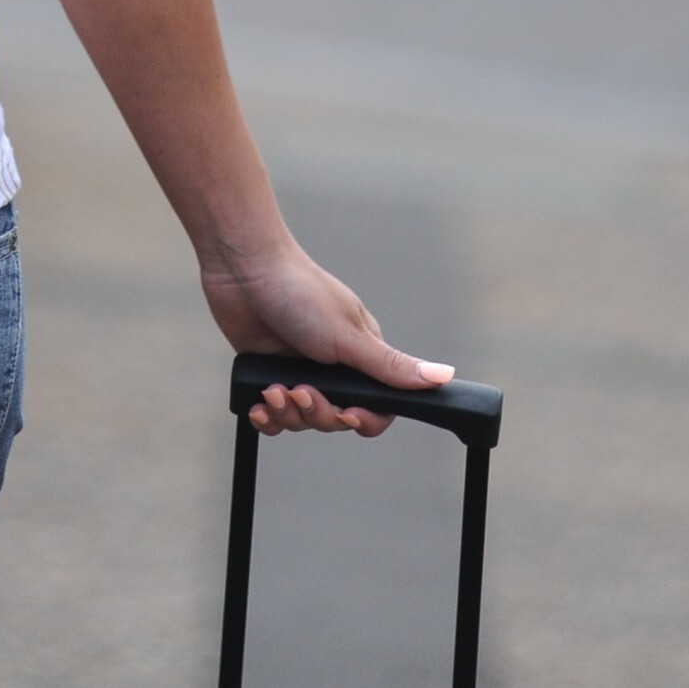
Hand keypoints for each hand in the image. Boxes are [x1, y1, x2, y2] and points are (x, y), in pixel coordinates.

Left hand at [200, 240, 454, 436]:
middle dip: (317, 413)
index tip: (347, 413)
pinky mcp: (268, 373)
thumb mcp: (348, 335)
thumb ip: (391, 366)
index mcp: (360, 354)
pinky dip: (267, 415)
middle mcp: (332, 365)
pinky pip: (273, 414)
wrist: (243, 267)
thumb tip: (445, 376)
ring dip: (287, 413)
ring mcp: (298, 369)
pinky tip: (259, 404)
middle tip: (300, 390)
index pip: (378, 406)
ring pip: (303, 420)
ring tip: (273, 389)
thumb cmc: (299, 291)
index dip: (363, 419)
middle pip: (336, 419)